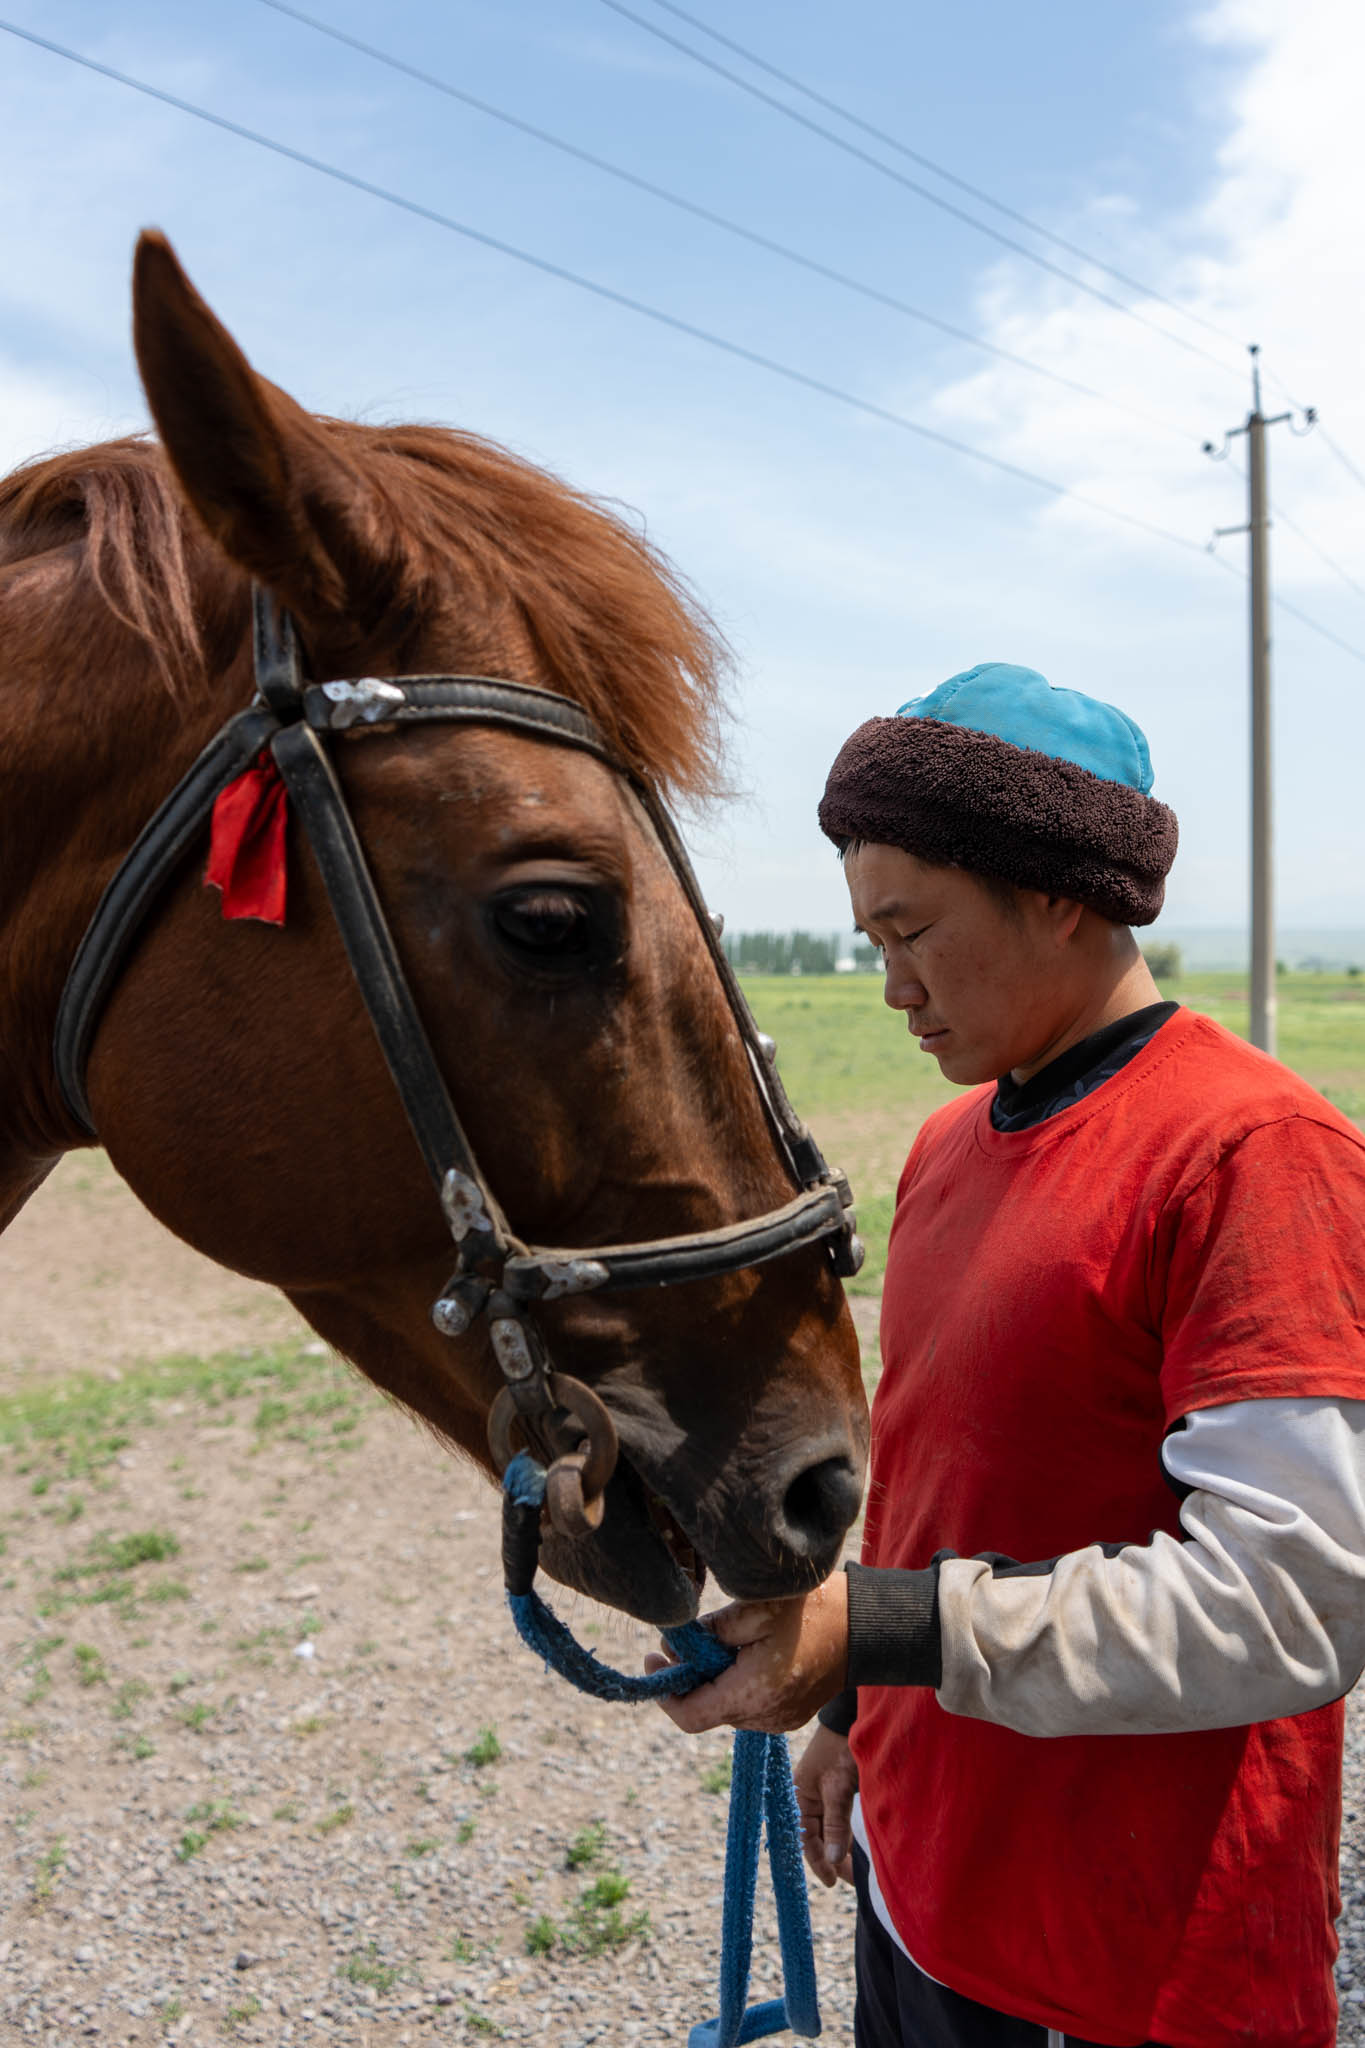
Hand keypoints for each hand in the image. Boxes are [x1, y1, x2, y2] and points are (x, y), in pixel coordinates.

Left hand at [644, 1570, 848, 1733]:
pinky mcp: (790, 1715)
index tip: (653, 1659)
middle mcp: (764, 1718)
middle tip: (687, 1641)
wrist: (867, 1627)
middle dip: (691, 1678)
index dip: (664, 1691)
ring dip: (715, 1681)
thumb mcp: (755, 1608)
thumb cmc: (813, 1610)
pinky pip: (750, 1707)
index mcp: (753, 1694)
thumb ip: (710, 1631)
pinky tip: (747, 1653)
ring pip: (727, 1709)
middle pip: (707, 1710)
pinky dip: (738, 1685)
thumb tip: (675, 1646)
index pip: (689, 1716)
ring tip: (722, 1642)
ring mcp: (780, 1721)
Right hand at [795, 1723, 856, 1886]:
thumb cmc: (840, 1749)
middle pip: (818, 1837)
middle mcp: (807, 1797)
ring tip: (859, 1869)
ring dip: (842, 1848)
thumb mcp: (837, 1788)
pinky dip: (848, 1834)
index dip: (819, 1862)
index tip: (833, 1882)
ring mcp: (822, 1793)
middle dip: (834, 1859)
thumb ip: (836, 1824)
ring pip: (830, 1830)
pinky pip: (839, 1819)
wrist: (851, 1717)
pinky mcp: (837, 1789)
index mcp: (798, 1797)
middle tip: (854, 1879)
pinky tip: (859, 1846)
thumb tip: (835, 1860)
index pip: (805, 1839)